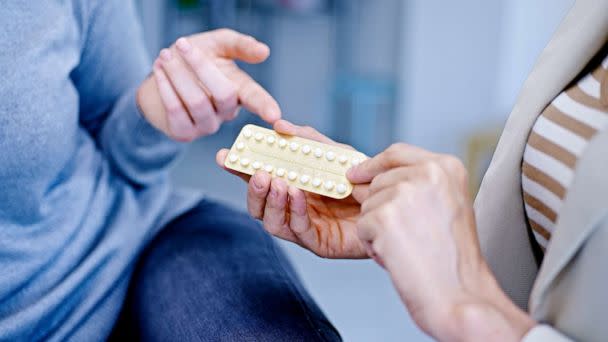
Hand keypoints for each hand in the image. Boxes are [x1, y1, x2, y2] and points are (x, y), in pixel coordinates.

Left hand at [137, 29, 280, 141]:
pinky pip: (176, 111)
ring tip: (165, 55)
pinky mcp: (184, 132)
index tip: (274, 115)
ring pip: (197, 102)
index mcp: (241, 91)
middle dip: (200, 66)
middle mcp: (227, 112)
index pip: (257, 99)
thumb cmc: (195, 60)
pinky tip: (159, 71)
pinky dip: (165, 87)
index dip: (266, 107)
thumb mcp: (217, 44)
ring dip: (178, 74)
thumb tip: (264, 51)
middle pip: (224, 94)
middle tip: (181, 44)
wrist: (161, 77)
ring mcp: (207, 126)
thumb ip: (239, 44)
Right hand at [216, 120, 368, 258]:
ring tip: (275, 181)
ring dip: (270, 200)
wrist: (393, 201)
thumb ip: (309, 140)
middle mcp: (292, 208)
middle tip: (256, 171)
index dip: (241, 167)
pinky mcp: (320, 243)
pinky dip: (294, 211)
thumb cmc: (363, 180)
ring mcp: (304, 227)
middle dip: (252, 187)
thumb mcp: (336, 154)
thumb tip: (280, 125)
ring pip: (272, 221)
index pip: (260, 177)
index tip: (226, 155)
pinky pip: (299, 231)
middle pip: (259, 204)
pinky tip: (296, 194)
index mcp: (292, 185)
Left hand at [348, 143, 534, 340]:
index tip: (356, 173)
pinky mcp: (384, 216)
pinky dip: (373, 246)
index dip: (373, 164)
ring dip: (378, 230)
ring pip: (367, 205)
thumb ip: (420, 185)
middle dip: (380, 208)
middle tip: (407, 236)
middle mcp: (427, 173)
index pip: (397, 153)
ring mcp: (404, 193)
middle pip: (378, 181)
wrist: (460, 295)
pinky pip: (362, 227)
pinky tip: (399, 256)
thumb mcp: (448, 206)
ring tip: (408, 248)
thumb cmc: (454, 260)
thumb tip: (375, 181)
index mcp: (446, 166)